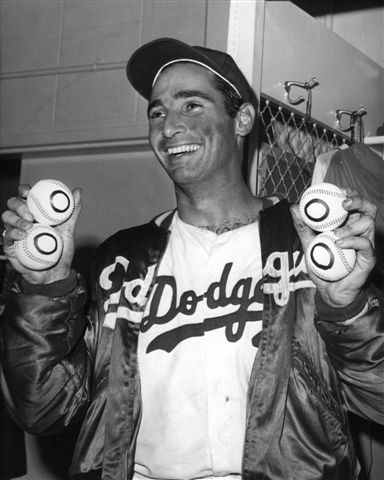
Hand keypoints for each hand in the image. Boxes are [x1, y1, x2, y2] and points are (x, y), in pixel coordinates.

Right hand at [1, 184, 81, 284]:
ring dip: (16, 219)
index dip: (23, 190)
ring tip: (29, 226)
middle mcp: (22, 220)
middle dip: (18, 205)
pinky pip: (6, 237)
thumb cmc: (61, 251)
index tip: (28, 192)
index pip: (24, 197)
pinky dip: (13, 233)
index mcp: (34, 213)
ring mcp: (14, 233)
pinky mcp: (9, 247)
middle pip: (12, 205)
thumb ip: (72, 211)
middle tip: (31, 214)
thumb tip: (78, 191)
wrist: (56, 274)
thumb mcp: (69, 230)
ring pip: (6, 218)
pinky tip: (23, 235)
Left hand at [291, 188, 376, 307]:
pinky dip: (352, 241)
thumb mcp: (309, 245)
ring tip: (335, 233)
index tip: (338, 190)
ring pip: (368, 223)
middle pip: (368, 208)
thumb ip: (303, 227)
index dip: (350, 192)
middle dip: (358, 200)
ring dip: (352, 224)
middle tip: (344, 203)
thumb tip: (294, 207)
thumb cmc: (322, 267)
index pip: (354, 203)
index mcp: (348, 224)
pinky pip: (365, 244)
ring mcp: (366, 244)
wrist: (329, 292)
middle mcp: (359, 231)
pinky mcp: (368, 258)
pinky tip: (339, 243)